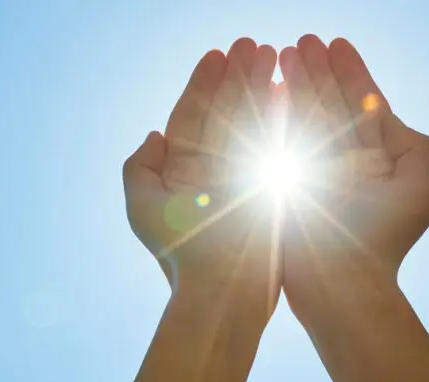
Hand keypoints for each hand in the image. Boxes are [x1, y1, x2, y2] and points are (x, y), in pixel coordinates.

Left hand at [123, 38, 281, 311]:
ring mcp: (243, 177)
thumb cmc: (182, 253)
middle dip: (237, 77)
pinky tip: (288, 90)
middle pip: (224, 112)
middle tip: (253, 44)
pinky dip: (280, 117)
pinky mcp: (271, 188)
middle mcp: (213, 171)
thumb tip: (153, 135)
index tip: (216, 54)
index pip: (192, 116)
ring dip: (260, 87)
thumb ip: (140, 170)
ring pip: (250, 122)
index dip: (203, 84)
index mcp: (183, 172)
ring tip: (272, 54)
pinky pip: (275, 145)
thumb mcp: (144, 209)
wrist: (224, 290)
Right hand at [277, 35, 428, 317]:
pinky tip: (271, 88)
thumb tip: (387, 115)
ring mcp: (313, 171)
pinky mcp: (286, 183)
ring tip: (283, 52)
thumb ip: (415, 148)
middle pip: (329, 104)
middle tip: (301, 41)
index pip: (362, 103)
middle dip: (316, 70)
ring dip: (295, 82)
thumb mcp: (417, 190)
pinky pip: (282, 140)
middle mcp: (343, 161)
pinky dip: (277, 113)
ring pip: (304, 116)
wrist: (339, 283)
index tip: (336, 43)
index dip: (349, 71)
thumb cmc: (379, 241)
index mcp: (375, 159)